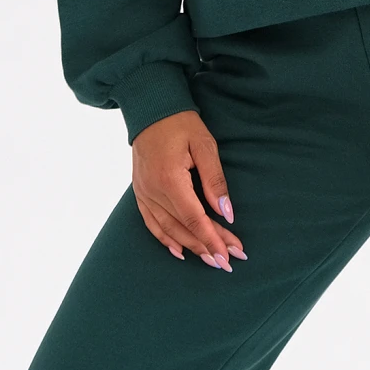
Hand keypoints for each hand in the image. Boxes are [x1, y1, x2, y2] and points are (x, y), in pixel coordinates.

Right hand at [131, 109, 247, 270]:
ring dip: (190, 247)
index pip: (194, 219)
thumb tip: (226, 212)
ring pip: (167, 230)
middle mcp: (153, 191)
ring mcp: (143, 193)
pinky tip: (179, 250)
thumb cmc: (181, 122)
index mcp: (170, 179)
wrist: (151, 108)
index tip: (229, 256)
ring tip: (210, 260)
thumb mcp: (205, 144)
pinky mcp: (140, 191)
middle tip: (228, 261)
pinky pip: (151, 222)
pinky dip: (165, 239)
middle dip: (207, 247)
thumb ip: (215, 179)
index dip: (212, 240)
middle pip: (183, 228)